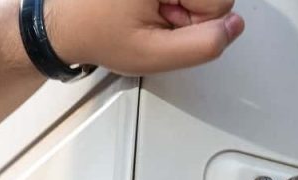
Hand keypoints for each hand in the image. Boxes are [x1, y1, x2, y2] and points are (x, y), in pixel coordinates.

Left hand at [45, 0, 245, 74]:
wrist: (62, 21)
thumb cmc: (97, 33)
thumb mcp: (153, 55)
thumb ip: (203, 45)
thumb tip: (234, 26)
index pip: (221, 0)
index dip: (196, 21)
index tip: (165, 23)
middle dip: (188, 7)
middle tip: (154, 16)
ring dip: (178, 0)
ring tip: (146, 7)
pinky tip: (148, 1)